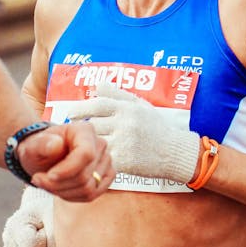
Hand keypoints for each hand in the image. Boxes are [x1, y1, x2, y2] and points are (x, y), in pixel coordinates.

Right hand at [1, 187, 54, 246]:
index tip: (44, 227)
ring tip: (44, 241)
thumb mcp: (53, 215)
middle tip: (46, 234)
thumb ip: (54, 233)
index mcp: (14, 226)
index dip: (44, 239)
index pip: (30, 245)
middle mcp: (8, 241)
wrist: (41, 213)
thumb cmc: (47, 211)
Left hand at [18, 121, 113, 200]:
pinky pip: (92, 194)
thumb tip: (56, 144)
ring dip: (63, 191)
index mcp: (84, 130)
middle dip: (58, 183)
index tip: (49, 176)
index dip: (68, 170)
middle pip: (84, 175)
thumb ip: (41, 144)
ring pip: (88, 188)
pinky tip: (60, 188)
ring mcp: (105, 161)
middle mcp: (99, 144)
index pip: (86, 154)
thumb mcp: (33, 146)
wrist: (45, 156)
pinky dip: (72, 196)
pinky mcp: (106, 176)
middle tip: (38, 179)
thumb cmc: (40, 149)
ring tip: (47, 183)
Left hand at [67, 83, 199, 183]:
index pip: (98, 104)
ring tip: (84, 146)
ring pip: (95, 142)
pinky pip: (103, 159)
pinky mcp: (125, 162)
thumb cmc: (156, 127)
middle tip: (76, 133)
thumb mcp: (141, 105)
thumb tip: (97, 84)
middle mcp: (125, 124)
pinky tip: (95, 159)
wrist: (175, 152)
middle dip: (84, 129)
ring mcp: (125, 143)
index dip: (81, 108)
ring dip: (88, 144)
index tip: (70, 113)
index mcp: (128, 108)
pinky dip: (98, 158)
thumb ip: (118, 94)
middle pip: (93, 124)